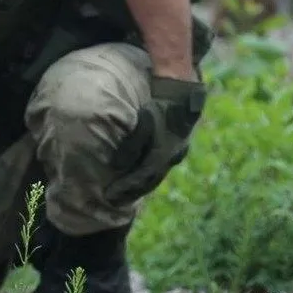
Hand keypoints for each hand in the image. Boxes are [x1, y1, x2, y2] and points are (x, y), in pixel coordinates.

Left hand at [106, 74, 206, 204]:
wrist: (184, 92)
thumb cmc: (161, 105)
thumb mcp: (145, 122)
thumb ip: (131, 145)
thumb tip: (116, 167)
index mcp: (163, 154)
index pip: (140, 178)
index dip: (124, 188)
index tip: (109, 196)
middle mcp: (171, 158)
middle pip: (148, 181)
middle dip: (130, 192)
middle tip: (114, 201)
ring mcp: (176, 154)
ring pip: (156, 176)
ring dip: (139, 186)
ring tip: (125, 194)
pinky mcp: (177, 148)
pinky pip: (160, 167)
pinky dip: (147, 175)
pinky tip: (139, 177)